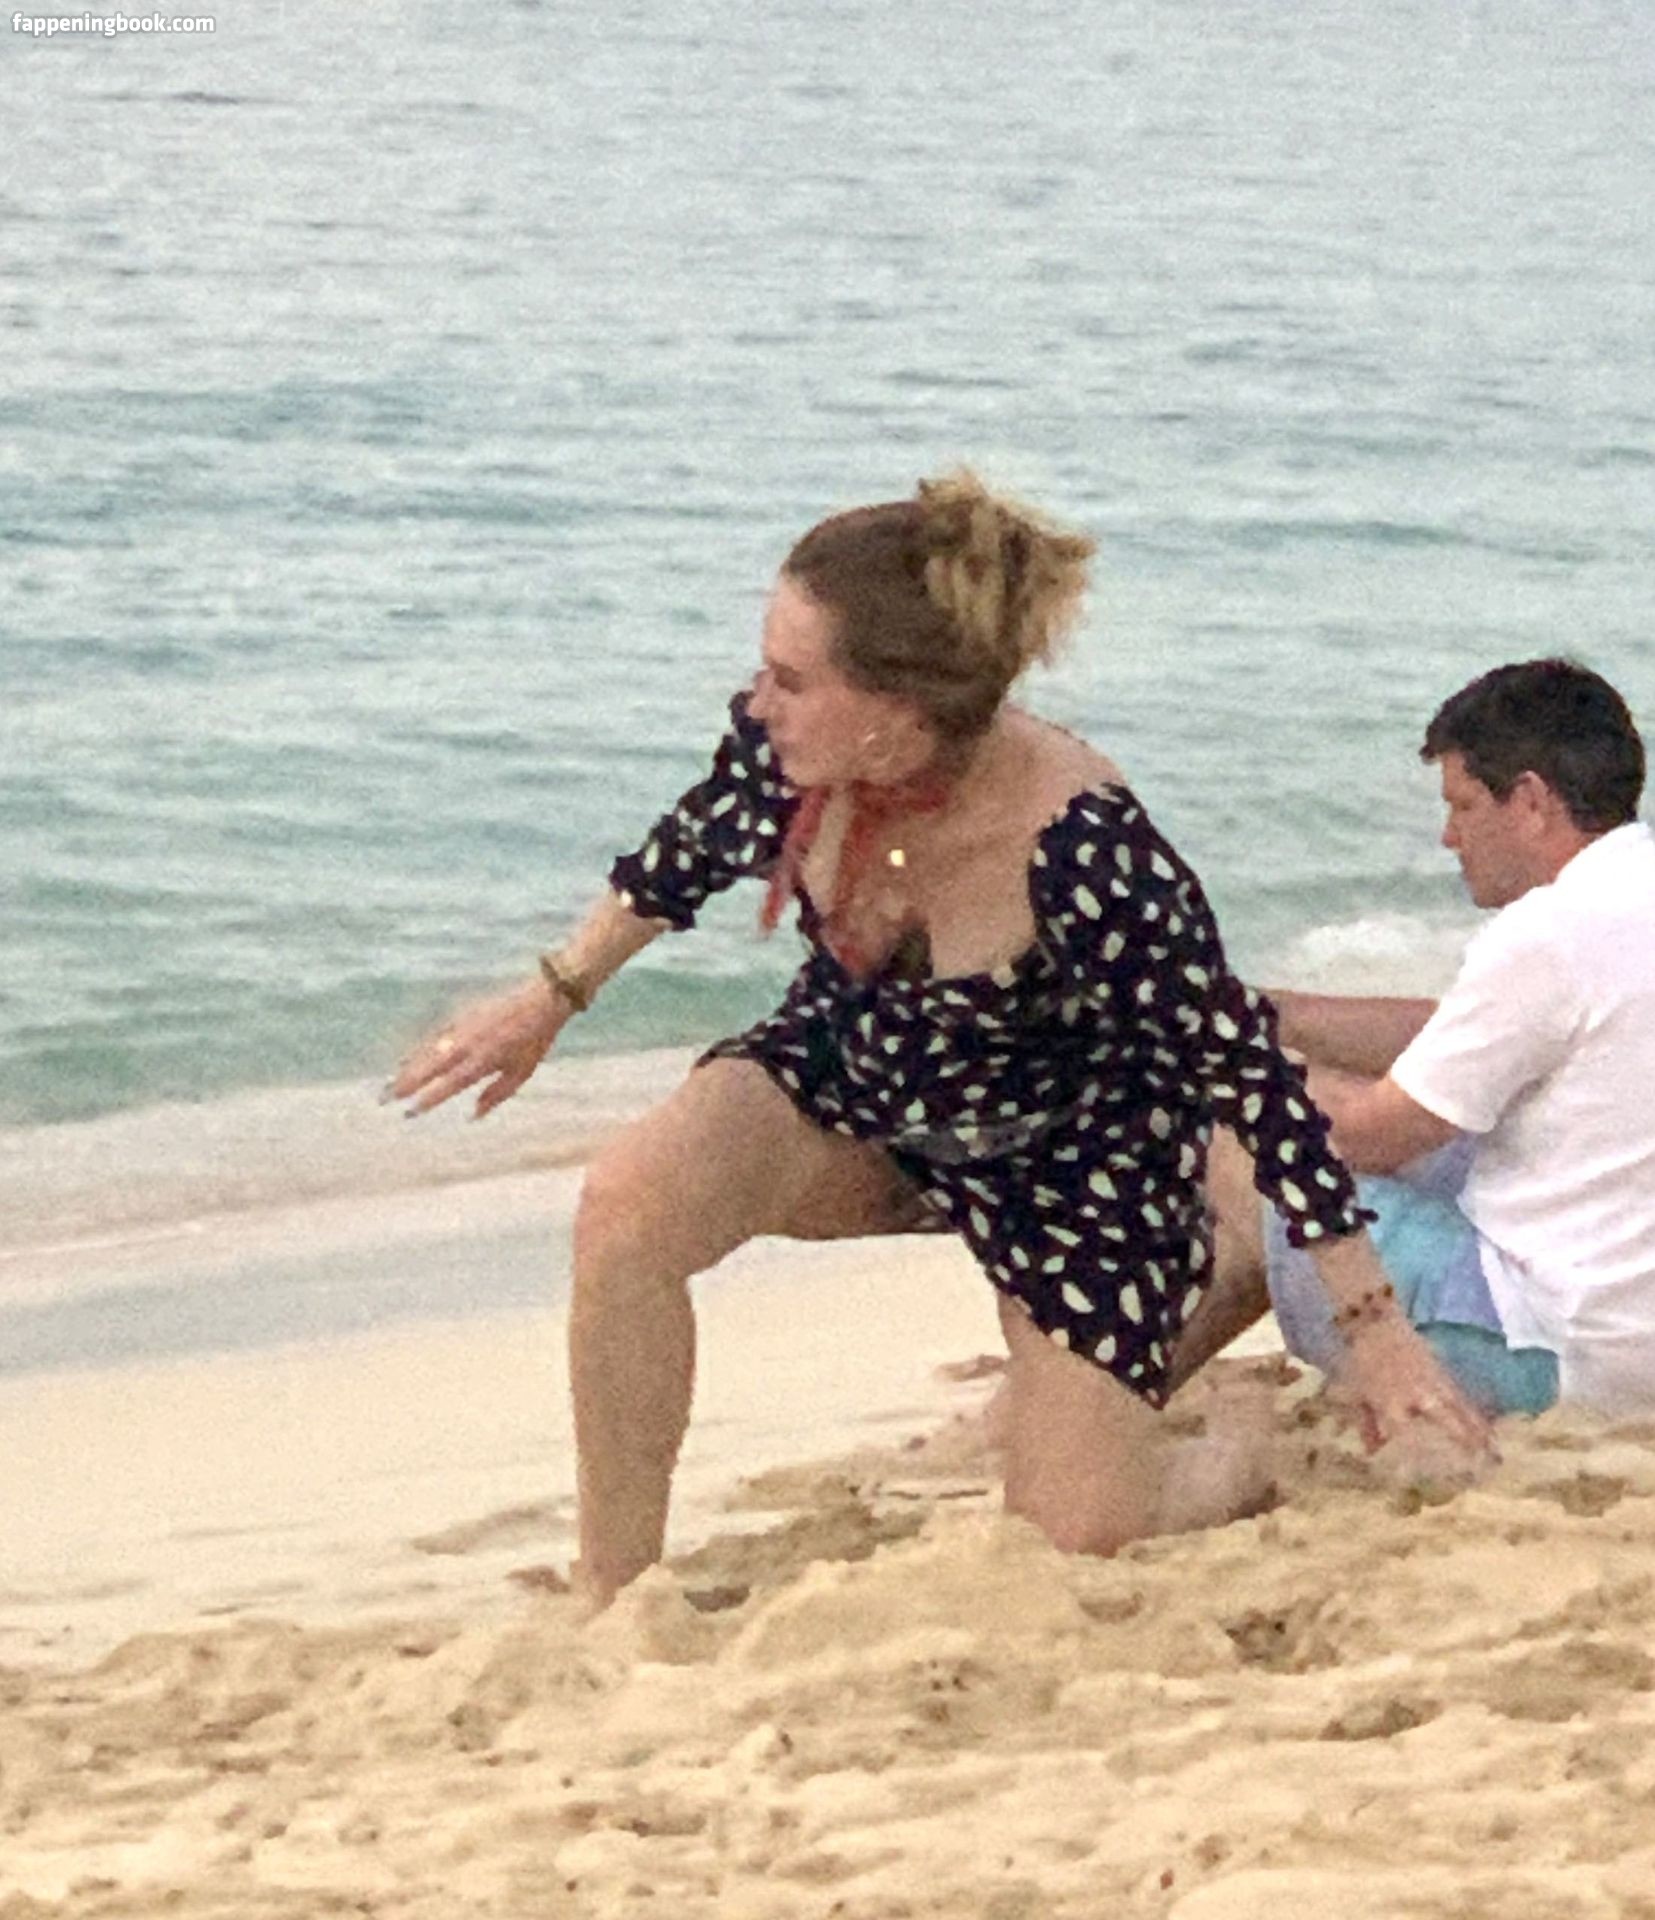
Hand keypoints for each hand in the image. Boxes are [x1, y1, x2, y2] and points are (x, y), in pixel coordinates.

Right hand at [387, 977, 568, 1118]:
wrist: (539, 1000)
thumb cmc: (533, 1041)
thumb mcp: (521, 1073)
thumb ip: (496, 1095)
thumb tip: (473, 1115)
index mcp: (483, 1061)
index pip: (449, 1084)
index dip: (428, 1099)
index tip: (409, 1112)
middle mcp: (467, 1045)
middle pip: (429, 1067)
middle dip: (404, 1085)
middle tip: (384, 1100)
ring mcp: (461, 1028)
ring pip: (426, 1051)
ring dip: (405, 1069)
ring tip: (387, 1086)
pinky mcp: (459, 1016)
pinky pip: (433, 1036)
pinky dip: (417, 1050)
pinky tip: (404, 1061)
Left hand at [1340, 1311, 1497, 1466]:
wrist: (1374, 1324)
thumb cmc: (1361, 1362)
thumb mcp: (1358, 1395)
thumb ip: (1367, 1425)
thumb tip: (1373, 1452)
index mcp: (1391, 1403)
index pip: (1407, 1435)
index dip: (1419, 1456)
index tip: (1431, 1475)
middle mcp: (1417, 1395)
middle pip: (1448, 1421)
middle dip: (1467, 1442)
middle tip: (1485, 1463)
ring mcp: (1433, 1382)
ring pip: (1461, 1408)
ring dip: (1479, 1429)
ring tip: (1496, 1449)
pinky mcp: (1442, 1372)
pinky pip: (1462, 1396)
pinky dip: (1474, 1412)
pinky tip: (1486, 1425)